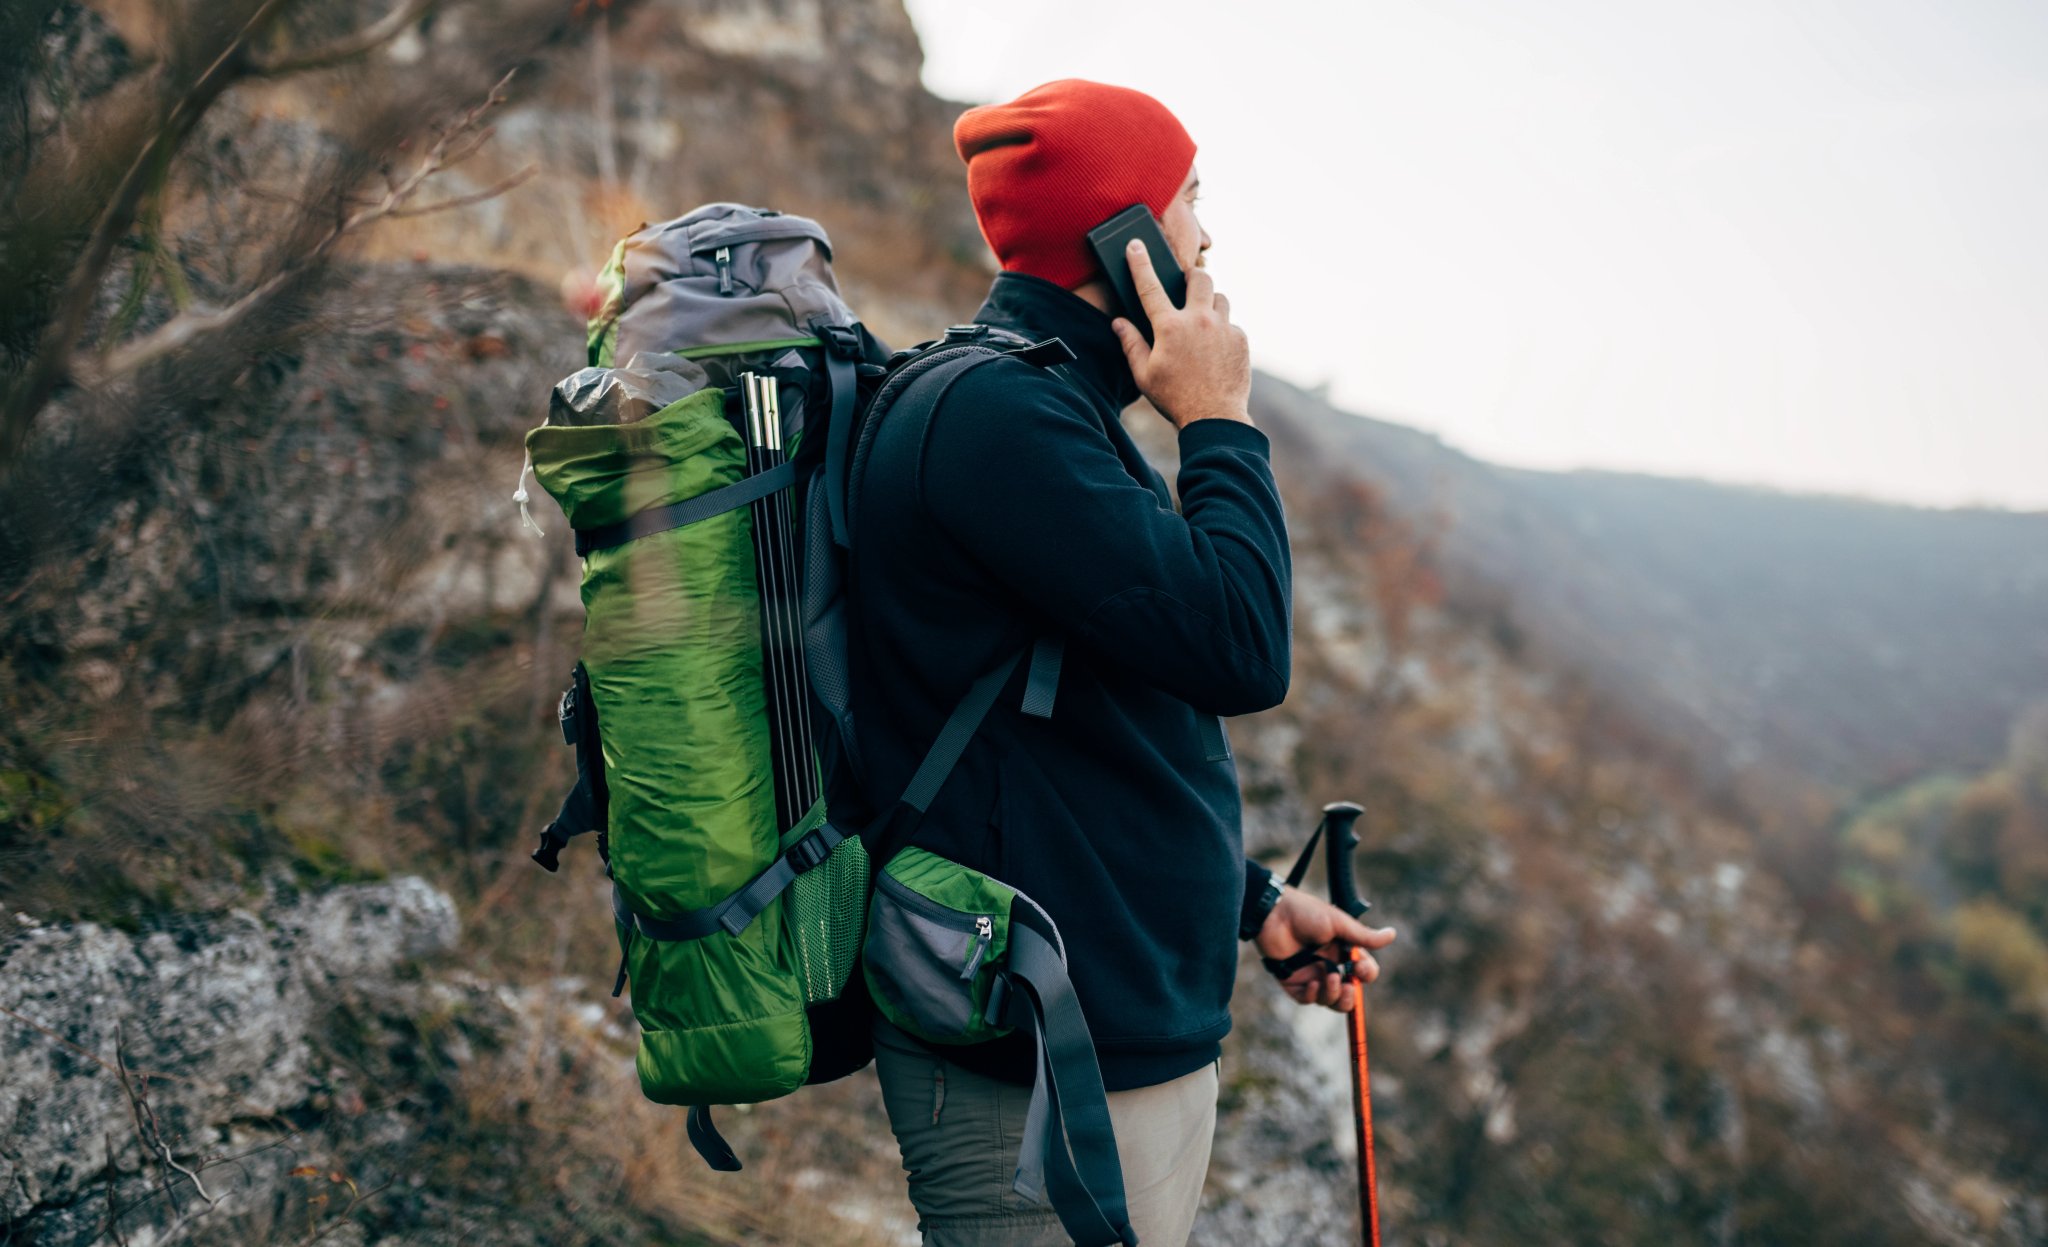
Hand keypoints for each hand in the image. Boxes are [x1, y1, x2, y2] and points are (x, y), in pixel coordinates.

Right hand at [1108, 238, 1252, 429]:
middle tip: (1186, 287)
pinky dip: (1222, 331)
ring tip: (1202, 323)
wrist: (1214, 418)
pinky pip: (1231, 324)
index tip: (1135, 245)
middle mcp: (1198, 320)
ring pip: (1220, 298)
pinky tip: (1215, 350)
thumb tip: (1119, 322)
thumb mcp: (1144, 375)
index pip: (1150, 287)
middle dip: (1192, 277)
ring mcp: (1223, 328)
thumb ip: (1131, 344)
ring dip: (1209, 304)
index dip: (1140, 263)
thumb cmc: (1174, 398)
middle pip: (1199, 278)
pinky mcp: (1240, 339)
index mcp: (1169, 327)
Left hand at [1254, 885, 1396, 1011]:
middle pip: (1348, 994)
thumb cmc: (1306, 912)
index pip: (1362, 972)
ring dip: (1333, 995)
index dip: (1366, 975)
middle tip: (1347, 985)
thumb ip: (1364, 936)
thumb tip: (1392, 934)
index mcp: (1342, 951)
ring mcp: (1310, 974)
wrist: (1272, 913)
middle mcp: (1328, 965)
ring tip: (1329, 979)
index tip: (1360, 968)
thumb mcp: (1338, 923)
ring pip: (1329, 1000)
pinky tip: (1311, 983)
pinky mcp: (1292, 981)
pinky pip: (1307, 999)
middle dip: (1351, 997)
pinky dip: (1312, 995)